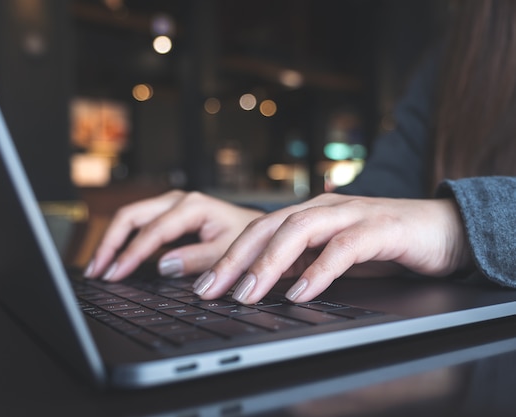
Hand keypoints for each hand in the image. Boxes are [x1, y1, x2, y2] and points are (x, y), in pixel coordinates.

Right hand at [84, 190, 263, 280]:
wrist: (258, 228)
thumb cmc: (247, 238)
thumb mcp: (228, 251)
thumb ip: (197, 259)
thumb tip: (163, 266)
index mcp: (192, 206)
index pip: (152, 231)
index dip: (130, 254)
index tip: (113, 274)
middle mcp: (178, 200)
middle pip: (131, 216)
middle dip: (110, 244)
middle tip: (95, 271)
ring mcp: (171, 205)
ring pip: (130, 218)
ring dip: (112, 241)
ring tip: (97, 268)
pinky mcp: (168, 214)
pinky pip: (138, 224)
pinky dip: (123, 240)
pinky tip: (114, 259)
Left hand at [192, 193, 472, 303]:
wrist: (443, 228)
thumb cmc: (383, 243)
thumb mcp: (331, 254)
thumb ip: (299, 263)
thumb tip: (258, 285)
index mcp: (308, 214)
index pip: (257, 231)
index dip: (227, 257)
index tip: (203, 286)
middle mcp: (323, 209)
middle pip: (269, 227)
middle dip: (235, 259)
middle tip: (210, 290)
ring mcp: (351, 214)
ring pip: (300, 230)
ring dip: (269, 263)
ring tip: (247, 292)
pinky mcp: (380, 228)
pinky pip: (344, 247)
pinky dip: (320, 269)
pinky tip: (302, 291)